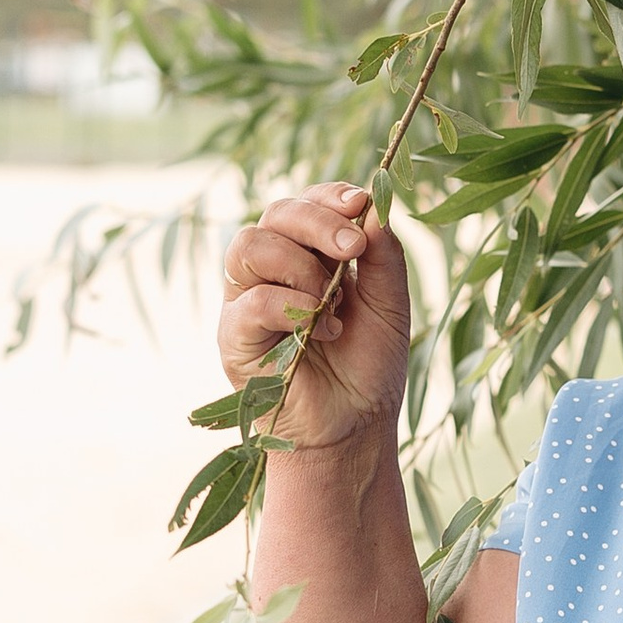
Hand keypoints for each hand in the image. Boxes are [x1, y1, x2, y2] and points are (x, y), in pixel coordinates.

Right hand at [215, 181, 411, 453]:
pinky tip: (323, 332)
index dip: (328, 197)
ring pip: (250, 246)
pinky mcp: (233, 336)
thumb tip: (372, 205)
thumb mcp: (389, 303)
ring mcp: (246, 300)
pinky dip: (292, 308)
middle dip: (317, 222)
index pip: (305, 203)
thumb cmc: (369, 364)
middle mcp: (271, 270)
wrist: (355, 426)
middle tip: (352, 249)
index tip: (360, 203)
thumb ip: (383, 255)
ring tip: (334, 301)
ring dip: (300, 265)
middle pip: (274, 214)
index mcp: (307, 254)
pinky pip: (250, 302)